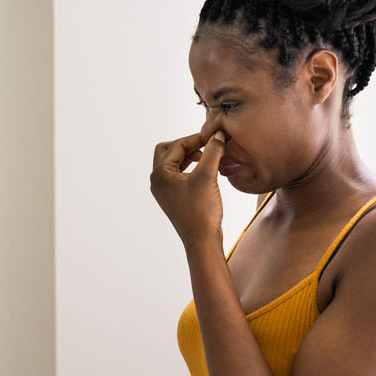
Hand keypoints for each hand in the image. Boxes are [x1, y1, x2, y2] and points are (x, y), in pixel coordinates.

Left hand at [150, 128, 227, 247]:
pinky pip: (178, 174)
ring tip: (208, 157)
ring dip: (189, 156)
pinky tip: (205, 170)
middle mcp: (157, 181)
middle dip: (187, 145)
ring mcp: (164, 190)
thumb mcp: (207, 176)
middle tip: (205, 146)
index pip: (176, 145)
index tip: (213, 136)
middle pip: (168, 151)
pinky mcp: (172, 197)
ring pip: (173, 163)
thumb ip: (212, 152)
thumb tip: (218, 135)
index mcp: (160, 174)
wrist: (202, 241)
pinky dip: (190, 168)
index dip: (196, 138)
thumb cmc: (201, 212)